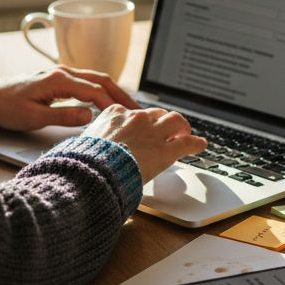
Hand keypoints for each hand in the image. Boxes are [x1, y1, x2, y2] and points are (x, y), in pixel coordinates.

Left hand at [0, 66, 138, 130]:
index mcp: (58, 80)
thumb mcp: (34, 117)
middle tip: (138, 110)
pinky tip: (108, 101)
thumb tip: (89, 116)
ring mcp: (61, 74)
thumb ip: (63, 116)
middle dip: (122, 94)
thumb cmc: (7, 107)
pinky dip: (102, 90)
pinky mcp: (59, 79)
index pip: (94, 90)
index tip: (126, 117)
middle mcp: (63, 72)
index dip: (113, 104)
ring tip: (129, 106)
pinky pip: (87, 81)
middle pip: (101, 80)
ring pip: (96, 78)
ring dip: (114, 91)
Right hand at [80, 105, 206, 183]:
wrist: (93, 172)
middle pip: (157, 113)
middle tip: (169, 130)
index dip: (142, 120)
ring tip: (186, 134)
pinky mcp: (165, 150)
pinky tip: (200, 145)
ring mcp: (152, 132)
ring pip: (175, 120)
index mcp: (115, 114)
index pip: (134, 112)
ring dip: (182, 127)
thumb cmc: (85, 162)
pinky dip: (196, 143)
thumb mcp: (84, 143)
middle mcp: (136, 118)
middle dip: (164, 121)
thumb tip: (84, 146)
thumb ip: (92, 140)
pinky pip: (187, 142)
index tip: (144, 127)